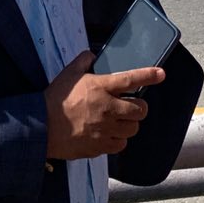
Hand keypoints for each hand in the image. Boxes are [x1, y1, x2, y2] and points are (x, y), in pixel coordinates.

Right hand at [44, 51, 164, 158]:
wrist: (42, 127)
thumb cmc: (55, 98)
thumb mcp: (69, 73)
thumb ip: (84, 61)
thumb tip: (94, 56)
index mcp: (101, 87)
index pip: (131, 79)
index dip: (149, 76)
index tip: (161, 74)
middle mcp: (107, 108)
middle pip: (139, 109)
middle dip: (140, 107)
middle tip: (132, 105)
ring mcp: (105, 129)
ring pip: (133, 128)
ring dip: (129, 124)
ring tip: (120, 120)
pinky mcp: (100, 147)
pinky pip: (121, 145)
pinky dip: (119, 140)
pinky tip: (110, 134)